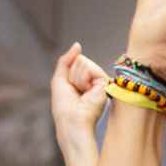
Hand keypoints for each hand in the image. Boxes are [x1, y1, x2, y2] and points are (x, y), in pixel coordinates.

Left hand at [50, 42, 111, 165]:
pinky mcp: (106, 83)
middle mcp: (94, 81)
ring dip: (76, 78)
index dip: (68, 74)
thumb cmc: (64, 107)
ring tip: (80, 93)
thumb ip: (66, 60)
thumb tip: (78, 45)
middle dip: (71, 75)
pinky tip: (86, 92)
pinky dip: (82, 80)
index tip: (69, 90)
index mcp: (84, 81)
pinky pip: (89, 68)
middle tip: (75, 91)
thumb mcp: (60, 78)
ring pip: (83, 62)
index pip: (75, 62)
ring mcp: (100, 81)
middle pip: (79, 60)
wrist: (71, 121)